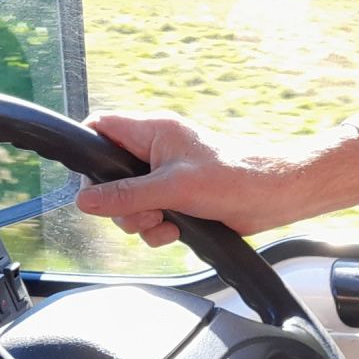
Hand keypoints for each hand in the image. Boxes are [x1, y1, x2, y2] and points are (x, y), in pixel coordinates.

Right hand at [75, 112, 358, 246]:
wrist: (272, 198)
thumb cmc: (233, 177)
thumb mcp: (174, 187)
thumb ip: (127, 194)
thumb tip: (86, 201)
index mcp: (153, 131)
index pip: (102, 127)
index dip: (88, 152)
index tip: (91, 182)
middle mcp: (155, 152)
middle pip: (110, 177)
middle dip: (120, 204)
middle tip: (144, 212)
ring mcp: (165, 176)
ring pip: (128, 202)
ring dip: (141, 221)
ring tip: (166, 222)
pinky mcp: (177, 199)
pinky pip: (149, 217)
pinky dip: (158, 229)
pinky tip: (177, 231)